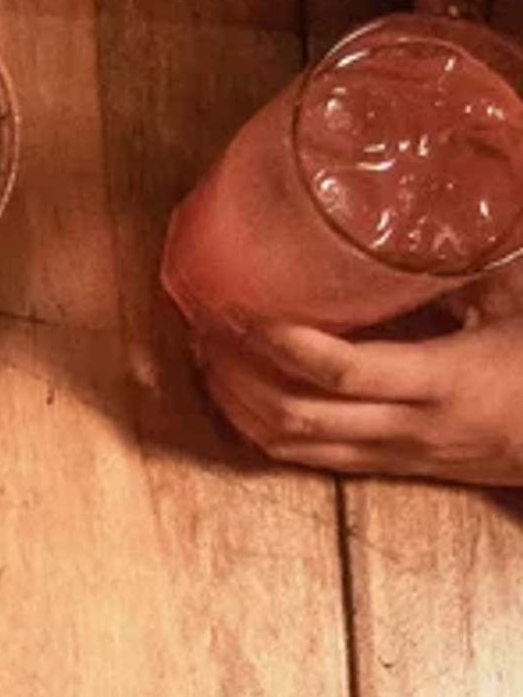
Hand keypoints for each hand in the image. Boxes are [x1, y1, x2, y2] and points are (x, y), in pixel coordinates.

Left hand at [192, 282, 522, 483]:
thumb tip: (407, 225)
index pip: (341, 371)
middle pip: (296, 413)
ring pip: (291, 444)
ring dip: (237, 403)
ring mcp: (397, 456)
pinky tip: (235, 395)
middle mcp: (410, 428)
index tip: (240, 305)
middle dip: (236, 372)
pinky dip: (259, 430)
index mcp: (444, 382)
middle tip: (205, 324)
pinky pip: (307, 460)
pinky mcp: (392, 471)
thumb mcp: (515, 308)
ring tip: (207, 354)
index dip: (280, 341)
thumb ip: (460, 275)